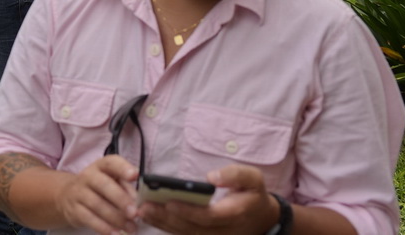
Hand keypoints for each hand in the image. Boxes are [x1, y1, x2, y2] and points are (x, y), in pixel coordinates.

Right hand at [55, 155, 139, 233]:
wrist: (67, 196)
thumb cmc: (98, 188)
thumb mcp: (111, 182)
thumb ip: (126, 189)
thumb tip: (139, 202)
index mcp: (101, 166)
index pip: (111, 162)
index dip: (123, 168)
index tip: (135, 175)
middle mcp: (88, 176)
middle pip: (104, 185)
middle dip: (120, 199)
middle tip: (134, 213)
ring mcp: (79, 192)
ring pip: (97, 204)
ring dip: (116, 218)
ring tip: (131, 228)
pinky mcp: (74, 210)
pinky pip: (89, 219)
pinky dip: (104, 228)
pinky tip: (116, 233)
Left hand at [138, 164, 278, 234]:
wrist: (262, 219)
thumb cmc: (253, 194)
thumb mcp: (253, 179)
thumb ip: (235, 175)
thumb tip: (211, 176)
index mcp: (234, 214)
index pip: (208, 216)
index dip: (188, 211)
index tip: (169, 201)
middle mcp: (222, 231)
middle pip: (191, 228)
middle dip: (167, 218)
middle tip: (144, 206)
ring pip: (185, 234)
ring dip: (162, 224)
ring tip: (142, 210)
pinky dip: (166, 227)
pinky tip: (150, 217)